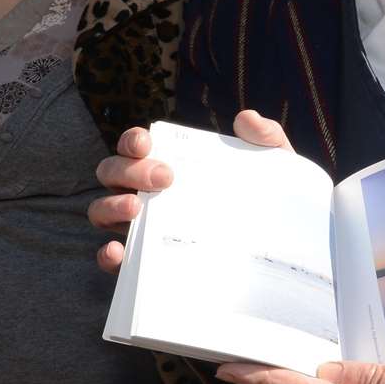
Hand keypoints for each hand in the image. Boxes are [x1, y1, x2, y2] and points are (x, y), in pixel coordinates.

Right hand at [90, 111, 291, 272]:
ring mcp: (141, 228)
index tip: (147, 145)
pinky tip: (119, 252)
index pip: (136, 146)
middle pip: (112, 172)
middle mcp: (146, 194)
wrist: (284, 259)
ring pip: (101, 210)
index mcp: (167, 166)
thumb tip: (247, 119)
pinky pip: (112, 258)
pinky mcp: (143, 263)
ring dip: (110, 206)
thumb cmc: (268, 207)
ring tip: (136, 211)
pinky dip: (109, 253)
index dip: (132, 140)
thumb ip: (267, 140)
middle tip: (165, 178)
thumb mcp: (275, 171)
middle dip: (128, 170)